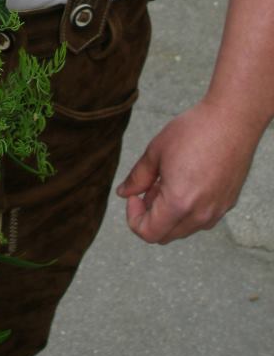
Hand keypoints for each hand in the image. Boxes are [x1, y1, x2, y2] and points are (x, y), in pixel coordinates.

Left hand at [115, 98, 259, 243]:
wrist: (231, 120)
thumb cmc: (193, 132)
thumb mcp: (155, 152)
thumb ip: (137, 178)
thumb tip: (123, 193)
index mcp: (179, 203)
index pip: (149, 233)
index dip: (134, 218)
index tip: (134, 196)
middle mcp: (200, 214)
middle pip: (165, 235)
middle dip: (150, 217)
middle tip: (147, 189)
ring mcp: (217, 211)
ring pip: (183, 228)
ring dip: (168, 214)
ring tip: (165, 182)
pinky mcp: (227, 203)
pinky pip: (201, 219)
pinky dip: (186, 210)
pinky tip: (184, 182)